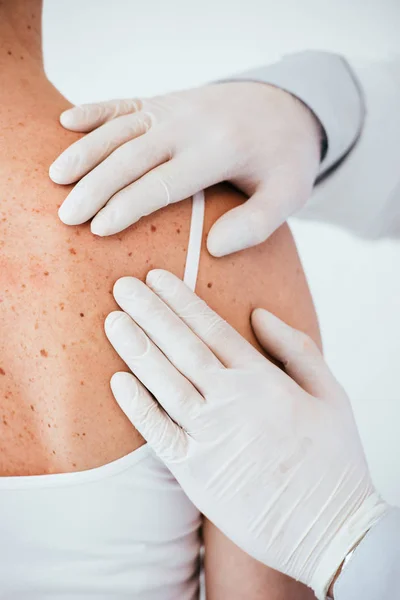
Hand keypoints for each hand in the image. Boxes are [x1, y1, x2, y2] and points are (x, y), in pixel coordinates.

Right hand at [50, 83, 321, 255]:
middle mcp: (191, 124)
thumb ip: (256, 224)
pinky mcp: (167, 101)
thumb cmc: (284, 160)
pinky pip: (125, 101)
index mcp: (219, 150)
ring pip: (120, 128)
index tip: (98, 229)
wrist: (289, 106)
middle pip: (131, 156)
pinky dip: (94, 110)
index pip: (162, 182)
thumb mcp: (289, 194)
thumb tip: (213, 247)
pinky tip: (66, 122)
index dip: (127, 206)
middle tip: (67, 217)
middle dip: (95, 187)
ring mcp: (176, 108)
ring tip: (56, 178)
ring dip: (85, 152)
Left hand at [104, 269, 387, 599]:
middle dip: (150, 312)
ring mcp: (209, 436)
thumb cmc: (334, 458)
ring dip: (135, 347)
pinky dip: (136, 405)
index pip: (212, 328)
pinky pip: (157, 433)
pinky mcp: (195, 472)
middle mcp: (231, 401)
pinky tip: (117, 380)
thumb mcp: (331, 393)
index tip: (157, 277)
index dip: (181, 300)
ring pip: (163, 381)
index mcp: (263, 379)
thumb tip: (259, 313)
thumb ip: (295, 348)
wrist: (331, 529)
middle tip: (122, 285)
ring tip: (112, 319)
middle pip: (181, 346)